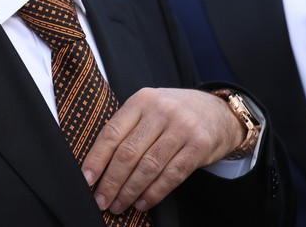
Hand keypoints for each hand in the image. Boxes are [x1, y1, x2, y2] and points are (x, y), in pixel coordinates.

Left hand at [82, 88, 243, 214]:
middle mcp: (161, 110)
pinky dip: (154, 193)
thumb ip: (129, 127)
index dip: (96, 159)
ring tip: (119, 205)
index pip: (112, 132)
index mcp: (142, 99)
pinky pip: (172, 175)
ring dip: (130, 191)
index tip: (86, 179)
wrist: (220, 111)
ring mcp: (182, 127)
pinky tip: (143, 203)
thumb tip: (99, 164)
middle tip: (101, 200)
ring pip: (148, 167)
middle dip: (111, 181)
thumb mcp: (151, 107)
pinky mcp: (199, 145)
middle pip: (128, 153)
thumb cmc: (177, 113)